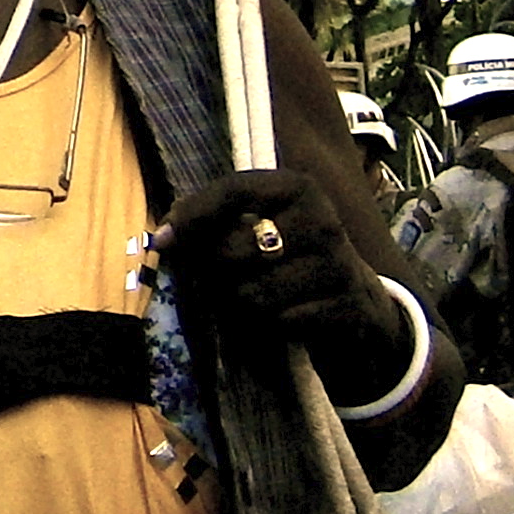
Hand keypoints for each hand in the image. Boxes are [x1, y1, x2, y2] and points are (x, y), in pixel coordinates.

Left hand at [153, 169, 409, 400]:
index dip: (192, 217)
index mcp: (297, 188)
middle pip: (232, 251)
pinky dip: (268, 325)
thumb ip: (208, 219)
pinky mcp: (349, 306)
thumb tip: (160, 238)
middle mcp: (322, 220)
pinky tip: (280, 314)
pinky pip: (281, 322)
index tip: (162, 241)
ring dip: (237, 304)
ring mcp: (339, 264)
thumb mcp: (256, 221)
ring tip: (248, 297)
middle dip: (210, 273)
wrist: (353, 292)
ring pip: (252, 294)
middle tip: (213, 280)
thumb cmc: (286, 250)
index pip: (233, 192)